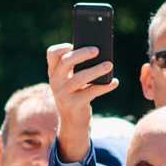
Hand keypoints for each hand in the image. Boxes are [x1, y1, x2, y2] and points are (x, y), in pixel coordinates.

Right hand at [46, 43, 114, 164]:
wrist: (72, 121)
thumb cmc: (75, 94)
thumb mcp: (70, 80)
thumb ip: (78, 67)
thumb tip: (99, 52)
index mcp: (54, 72)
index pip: (52, 54)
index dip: (62, 47)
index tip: (74, 44)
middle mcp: (55, 81)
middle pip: (66, 62)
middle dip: (82, 54)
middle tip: (97, 50)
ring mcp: (63, 94)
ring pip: (80, 78)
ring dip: (96, 70)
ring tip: (109, 65)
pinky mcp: (74, 105)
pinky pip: (91, 92)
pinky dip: (104, 87)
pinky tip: (114, 82)